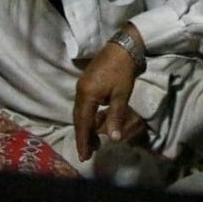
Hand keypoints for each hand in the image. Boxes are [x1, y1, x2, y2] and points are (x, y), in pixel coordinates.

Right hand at [73, 25, 143, 160]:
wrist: (122, 46)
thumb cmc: (123, 70)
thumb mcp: (122, 94)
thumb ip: (116, 116)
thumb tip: (114, 138)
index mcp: (87, 94)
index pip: (83, 123)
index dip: (83, 140)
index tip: (84, 156)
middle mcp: (80, 91)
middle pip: (79, 119)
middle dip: (83, 136)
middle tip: (88, 153)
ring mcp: (82, 86)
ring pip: (80, 112)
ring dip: (86, 127)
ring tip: (94, 142)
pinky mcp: (86, 82)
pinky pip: (83, 104)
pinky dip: (88, 116)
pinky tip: (95, 122)